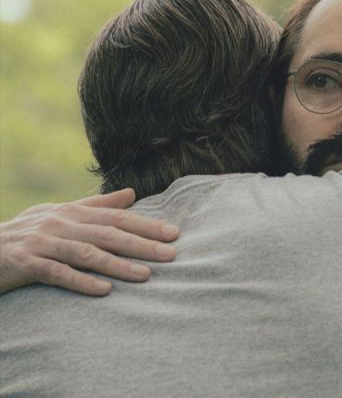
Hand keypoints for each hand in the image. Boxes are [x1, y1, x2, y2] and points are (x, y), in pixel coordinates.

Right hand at [1, 188, 178, 295]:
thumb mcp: (60, 214)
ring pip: (86, 253)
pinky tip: (105, 290)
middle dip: (142, 244)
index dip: (145, 225)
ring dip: (118, 264)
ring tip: (146, 275)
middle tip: (171, 254)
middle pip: (107, 233)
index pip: (115, 217)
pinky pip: (57, 273)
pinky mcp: (24, 263)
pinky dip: (81, 281)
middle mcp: (59, 223)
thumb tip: (132, 193)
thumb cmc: (25, 234)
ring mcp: (41, 242)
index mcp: (71, 212)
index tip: (174, 233)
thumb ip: (96, 206)